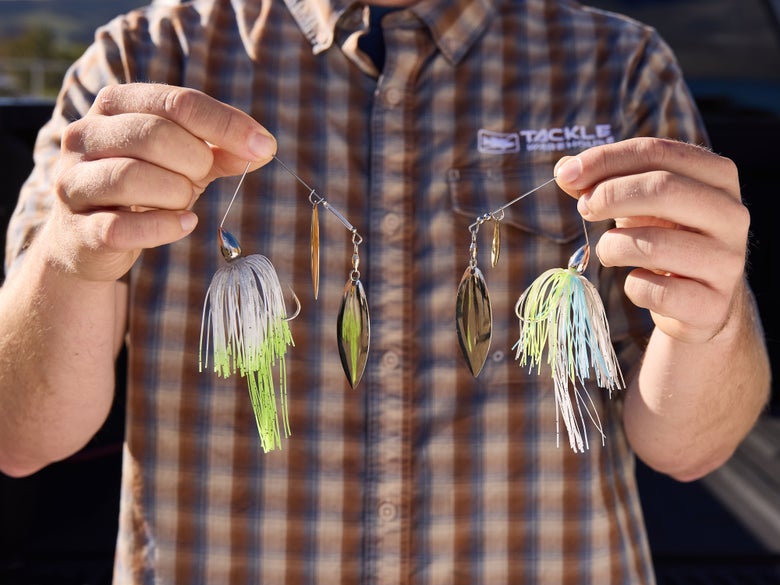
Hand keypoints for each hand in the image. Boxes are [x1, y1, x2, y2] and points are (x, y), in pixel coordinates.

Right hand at [49, 83, 275, 281]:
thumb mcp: (186, 161)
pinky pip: (123, 226)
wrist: (91, 240)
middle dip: (195, 161)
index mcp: (116, 105)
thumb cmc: (145, 189)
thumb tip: (264, 147)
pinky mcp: (79, 228)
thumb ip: (222, 150)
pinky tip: (184, 224)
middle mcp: (85, 135)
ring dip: (177, 194)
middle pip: (153, 135)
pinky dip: (165, 227)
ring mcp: (75, 181)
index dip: (226, 124)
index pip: (176, 101)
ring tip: (184, 203)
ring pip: (132, 177)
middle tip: (203, 177)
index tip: (264, 145)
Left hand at [554, 137, 748, 343]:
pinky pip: (656, 291)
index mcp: (717, 177)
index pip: (658, 152)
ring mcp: (727, 261)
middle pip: (663, 188)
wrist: (697, 300)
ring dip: (613, 246)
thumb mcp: (639, 203)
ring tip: (608, 251)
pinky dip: (633, 287)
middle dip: (609, 196)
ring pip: (655, 243)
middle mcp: (732, 214)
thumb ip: (602, 183)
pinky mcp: (712, 304)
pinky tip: (637, 282)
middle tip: (584, 209)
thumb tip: (565, 170)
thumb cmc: (664, 238)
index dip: (606, 159)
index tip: (567, 175)